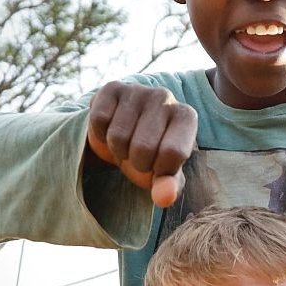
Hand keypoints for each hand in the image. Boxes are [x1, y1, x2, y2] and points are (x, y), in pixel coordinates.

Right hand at [86, 81, 197, 207]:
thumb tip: (164, 198)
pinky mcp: (112, 88)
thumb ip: (168, 186)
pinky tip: (110, 128)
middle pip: (143, 148)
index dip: (159, 170)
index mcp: (186, 117)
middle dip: (136, 162)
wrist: (122, 136)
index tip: (158, 167)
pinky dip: (101, 134)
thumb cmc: (150, 157)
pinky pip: (99, 120)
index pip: (172, 154)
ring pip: (118, 136)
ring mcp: (138, 90)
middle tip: (138, 156)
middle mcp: (165, 97)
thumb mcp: (162, 175)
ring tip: (125, 143)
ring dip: (117, 150)